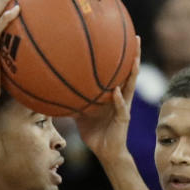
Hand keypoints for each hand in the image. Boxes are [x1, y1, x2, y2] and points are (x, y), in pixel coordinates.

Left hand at [74, 37, 140, 164]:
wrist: (106, 153)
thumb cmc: (94, 134)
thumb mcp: (80, 115)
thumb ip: (73, 102)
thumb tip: (54, 92)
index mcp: (113, 95)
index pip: (119, 72)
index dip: (122, 56)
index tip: (122, 37)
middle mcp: (122, 98)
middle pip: (130, 73)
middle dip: (134, 55)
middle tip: (135, 37)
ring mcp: (125, 107)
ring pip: (131, 86)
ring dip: (133, 72)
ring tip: (135, 58)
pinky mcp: (124, 119)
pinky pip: (122, 108)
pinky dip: (118, 100)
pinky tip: (115, 92)